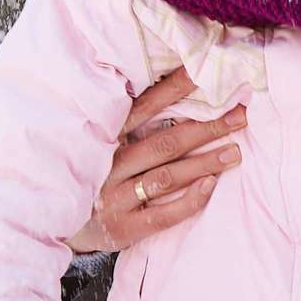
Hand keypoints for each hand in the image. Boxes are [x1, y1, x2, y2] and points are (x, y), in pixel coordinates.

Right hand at [66, 67, 246, 252]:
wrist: (61, 225)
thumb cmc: (93, 176)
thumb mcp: (103, 144)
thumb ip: (132, 125)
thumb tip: (180, 94)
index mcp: (107, 139)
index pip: (145, 108)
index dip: (175, 89)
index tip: (206, 73)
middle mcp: (110, 165)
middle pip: (165, 143)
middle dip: (206, 128)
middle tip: (239, 116)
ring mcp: (116, 197)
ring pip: (167, 176)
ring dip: (205, 163)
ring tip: (235, 152)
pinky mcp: (124, 227)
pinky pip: (163, 214)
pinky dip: (189, 199)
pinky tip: (211, 185)